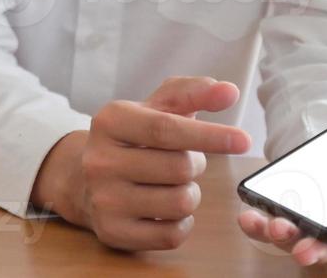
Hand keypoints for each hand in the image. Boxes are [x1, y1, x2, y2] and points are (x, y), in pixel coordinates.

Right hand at [36, 76, 251, 250]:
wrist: (83, 180)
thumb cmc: (134, 140)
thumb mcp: (154, 109)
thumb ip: (192, 94)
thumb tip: (229, 91)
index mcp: (109, 121)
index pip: (165, 129)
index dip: (209, 135)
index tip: (243, 140)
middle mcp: (99, 160)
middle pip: (180, 168)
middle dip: (195, 164)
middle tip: (181, 161)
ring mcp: (103, 199)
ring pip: (180, 202)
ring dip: (189, 194)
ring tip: (170, 184)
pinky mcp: (112, 231)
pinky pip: (172, 235)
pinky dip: (181, 223)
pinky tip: (164, 210)